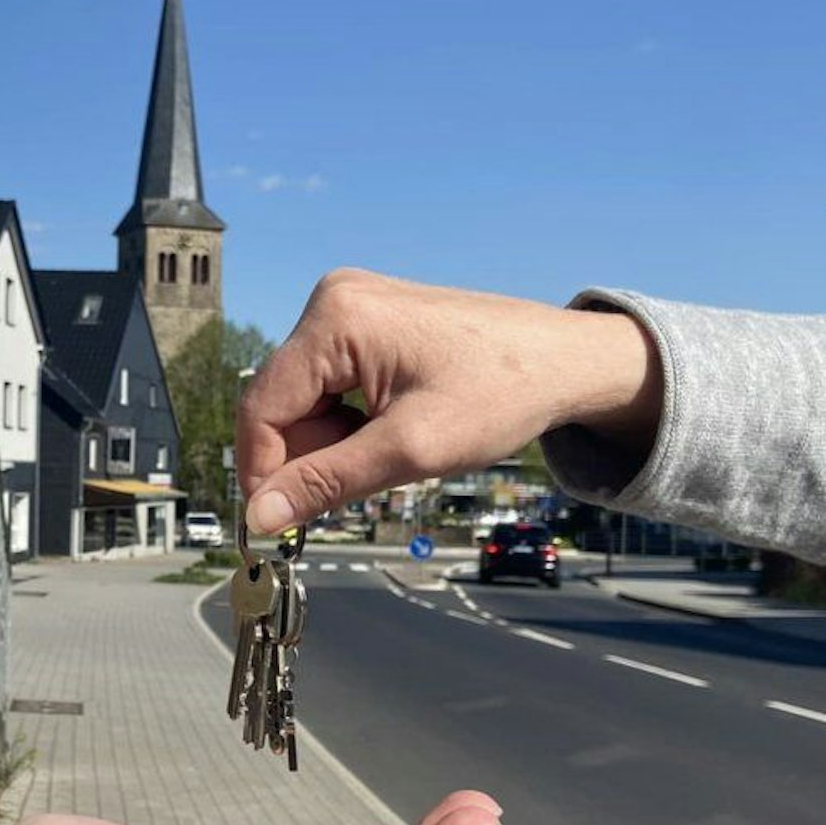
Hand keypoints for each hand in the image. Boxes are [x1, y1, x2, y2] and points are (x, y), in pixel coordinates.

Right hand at [237, 269, 660, 532]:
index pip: (262, 407)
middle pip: (281, 402)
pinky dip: (349, 421)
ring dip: (333, 441)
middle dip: (309, 455)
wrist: (565, 362)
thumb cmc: (503, 393)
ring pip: (305, 398)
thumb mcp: (409, 450)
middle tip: (364, 484)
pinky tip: (392, 431)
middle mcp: (333, 300)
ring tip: (393, 451)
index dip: (263, 472)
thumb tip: (260, 517)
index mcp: (336, 319)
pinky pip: (330, 383)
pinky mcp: (367, 320)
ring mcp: (350, 306)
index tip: (275, 524)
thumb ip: (326, 483)